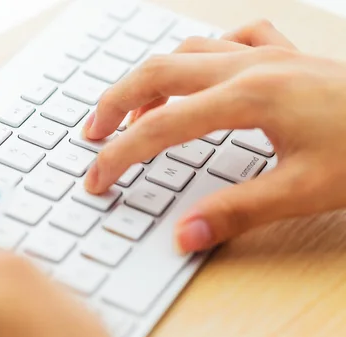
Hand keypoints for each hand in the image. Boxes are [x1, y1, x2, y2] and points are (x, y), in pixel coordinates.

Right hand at [82, 20, 345, 253]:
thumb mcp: (304, 190)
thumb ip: (236, 212)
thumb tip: (184, 236)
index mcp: (249, 97)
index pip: (160, 127)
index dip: (120, 156)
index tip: (97, 180)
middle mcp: (251, 66)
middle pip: (157, 72)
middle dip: (114, 104)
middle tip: (92, 135)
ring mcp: (268, 55)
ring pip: (186, 51)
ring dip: (148, 79)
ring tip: (128, 110)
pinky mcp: (283, 57)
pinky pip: (229, 40)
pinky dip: (200, 54)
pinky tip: (199, 73)